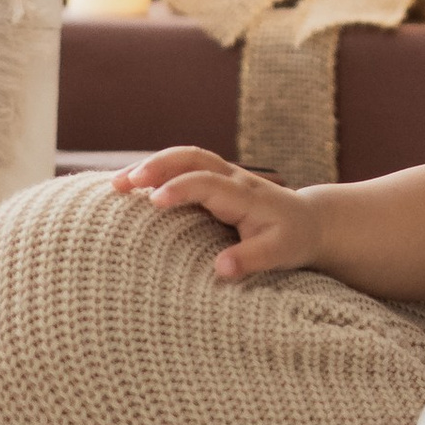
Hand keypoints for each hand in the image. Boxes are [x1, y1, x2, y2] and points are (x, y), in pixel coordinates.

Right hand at [114, 144, 328, 283]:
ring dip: (151, 165)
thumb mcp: (280, 253)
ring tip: (116, 184)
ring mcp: (224, 175)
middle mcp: (233, 178)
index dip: (181, 188)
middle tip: (123, 183)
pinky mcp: (216, 180)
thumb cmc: (292, 239)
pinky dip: (157, 172)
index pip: (209, 182)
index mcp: (246, 195)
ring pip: (185, 157)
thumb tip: (221, 268)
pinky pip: (184, 167)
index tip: (153, 201)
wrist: (309, 221)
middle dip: (157, 166)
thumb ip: (251, 259)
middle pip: (193, 157)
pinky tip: (130, 186)